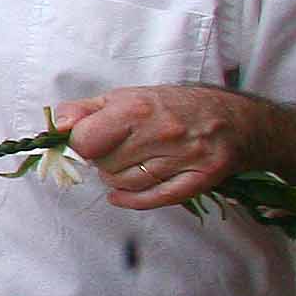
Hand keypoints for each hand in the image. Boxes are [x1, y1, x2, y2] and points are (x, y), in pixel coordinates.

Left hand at [54, 86, 260, 210]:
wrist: (238, 120)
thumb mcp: (127, 96)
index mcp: (137, 109)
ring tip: (128, 164)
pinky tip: (122, 195)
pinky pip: (154, 199)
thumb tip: (57, 125)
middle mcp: (160, 133)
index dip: (81, 144)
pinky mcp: (200, 179)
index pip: (86, 141)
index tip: (89, 141)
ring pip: (125, 183)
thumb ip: (86, 110)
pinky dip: (131, 200)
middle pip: (104, 165)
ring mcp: (183, 158)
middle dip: (102, 161)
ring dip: (117, 178)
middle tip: (114, 152)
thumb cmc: (176, 106)